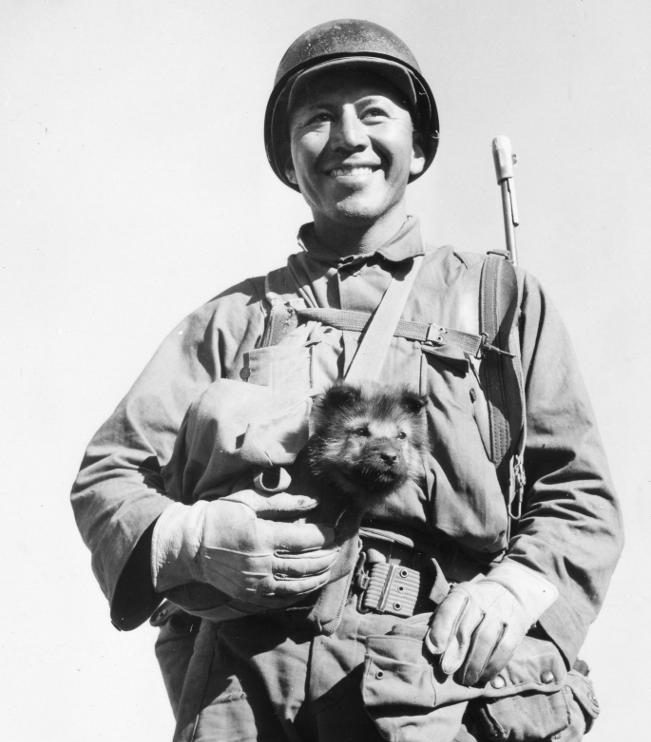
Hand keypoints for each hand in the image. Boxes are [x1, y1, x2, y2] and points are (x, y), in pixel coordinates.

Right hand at [152, 489, 338, 610]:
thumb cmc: (220, 516)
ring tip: (329, 568)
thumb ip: (283, 503)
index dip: (323, 536)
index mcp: (261, 537)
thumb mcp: (249, 502)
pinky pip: (281, 598)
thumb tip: (314, 502)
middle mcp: (260, 563)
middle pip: (304, 564)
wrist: (190, 546)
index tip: (333, 531)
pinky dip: (299, 593)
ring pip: (297, 584)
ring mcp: (255, 583)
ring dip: (317, 577)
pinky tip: (308, 585)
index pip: (304, 540)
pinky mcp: (249, 596)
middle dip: (325, 557)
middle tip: (336, 550)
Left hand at [425, 563, 557, 685]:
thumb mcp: (459, 604)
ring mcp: (501, 612)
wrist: (511, 592)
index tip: (434, 651)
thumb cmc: (475, 605)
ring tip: (466, 679)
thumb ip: (445, 622)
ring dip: (474, 663)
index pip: (449, 609)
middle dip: (456, 652)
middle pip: (466, 628)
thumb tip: (432, 648)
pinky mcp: (517, 626)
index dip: (441, 630)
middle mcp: (482, 600)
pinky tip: (484, 676)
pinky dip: (493, 665)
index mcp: (463, 593)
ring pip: (485, 640)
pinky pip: (504, 649)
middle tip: (447, 670)